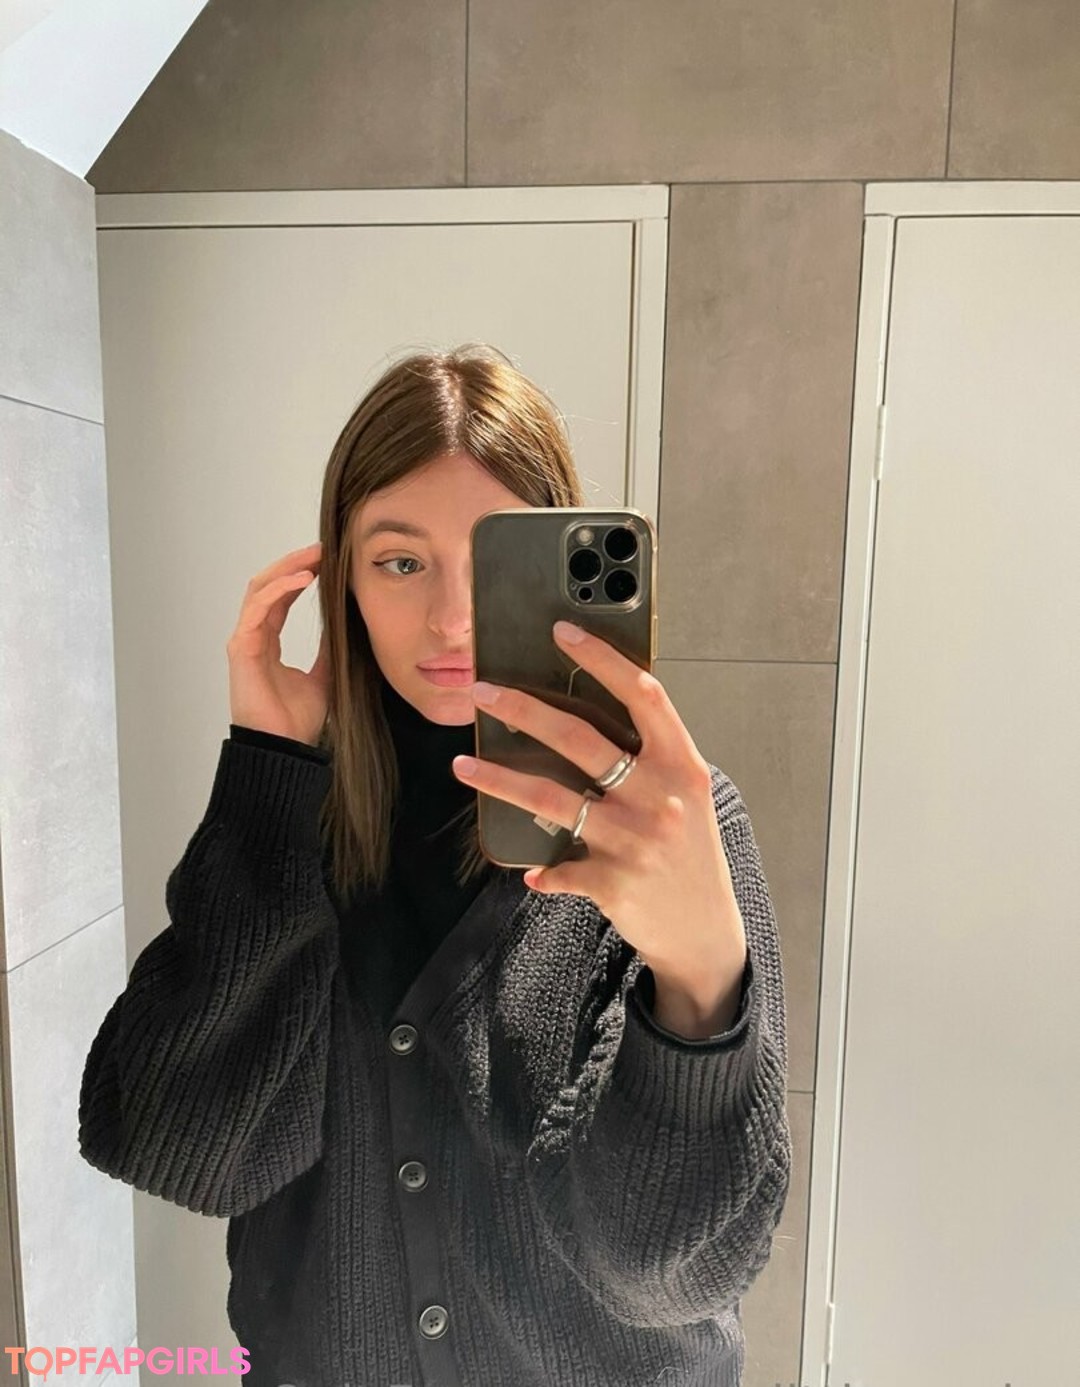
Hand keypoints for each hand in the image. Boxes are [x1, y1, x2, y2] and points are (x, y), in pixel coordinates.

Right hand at [226, 541, 331, 746]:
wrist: (283, 749)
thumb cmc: (296, 720)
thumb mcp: (323, 676)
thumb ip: (329, 649)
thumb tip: (346, 626)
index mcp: (268, 642)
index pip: (279, 597)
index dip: (299, 575)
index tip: (325, 561)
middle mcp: (253, 637)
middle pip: (267, 586)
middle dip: (293, 564)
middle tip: (321, 549)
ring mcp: (245, 641)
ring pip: (259, 590)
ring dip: (286, 569)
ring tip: (313, 557)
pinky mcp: (242, 649)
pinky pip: (258, 609)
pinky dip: (279, 590)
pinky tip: (302, 580)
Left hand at [451, 620, 746, 1001]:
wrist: (704, 932)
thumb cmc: (689, 854)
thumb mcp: (686, 797)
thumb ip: (649, 760)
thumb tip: (580, 721)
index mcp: (681, 765)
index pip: (643, 696)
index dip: (602, 659)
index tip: (563, 632)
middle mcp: (660, 797)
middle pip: (579, 738)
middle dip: (522, 709)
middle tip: (482, 692)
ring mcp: (635, 840)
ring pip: (551, 797)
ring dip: (498, 779)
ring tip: (462, 764)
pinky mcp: (613, 882)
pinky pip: (558, 866)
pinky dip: (542, 868)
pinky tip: (529, 869)